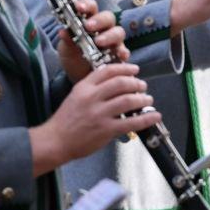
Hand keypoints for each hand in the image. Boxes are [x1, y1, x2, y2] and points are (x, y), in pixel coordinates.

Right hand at [31, 63, 159, 174]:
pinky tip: (155, 116)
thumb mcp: (76, 96)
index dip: (125, 68)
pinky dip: (146, 118)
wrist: (55, 141)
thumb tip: (116, 82)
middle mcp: (92, 98)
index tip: (135, 69)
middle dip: (136, 83)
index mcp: (84, 88)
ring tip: (148, 99)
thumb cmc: (65, 120)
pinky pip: (131, 122)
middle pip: (121, 83)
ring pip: (128, 100)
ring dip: (143, 99)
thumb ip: (93, 88)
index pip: (108, 71)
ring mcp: (99, 114)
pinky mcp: (106, 130)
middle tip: (143, 85)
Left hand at [56, 0, 128, 82]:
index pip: (91, 7)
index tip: (78, 7)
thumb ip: (67, 40)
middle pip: (108, 17)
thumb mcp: (66, 49)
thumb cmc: (75, 57)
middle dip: (99, 20)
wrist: (80, 76)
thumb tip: (63, 31)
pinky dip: (123, 52)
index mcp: (90, 21)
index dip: (86, 5)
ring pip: (118, 32)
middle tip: (88, 26)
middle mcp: (104, 28)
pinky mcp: (119, 54)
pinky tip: (120, 55)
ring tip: (99, 42)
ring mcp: (114, 41)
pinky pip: (125, 51)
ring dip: (109, 35)